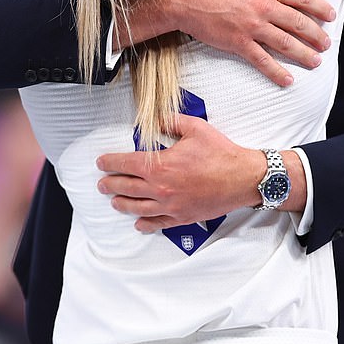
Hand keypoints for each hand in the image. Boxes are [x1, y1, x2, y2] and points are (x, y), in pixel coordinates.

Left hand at [97, 114, 264, 231]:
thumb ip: (171, 121)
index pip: (125, 164)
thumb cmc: (221, 153)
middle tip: (102, 184)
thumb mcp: (195, 128)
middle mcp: (161, 188)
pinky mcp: (181, 217)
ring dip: (121, 204)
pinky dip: (144, 224)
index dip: (109, 163)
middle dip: (110, 185)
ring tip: (114, 201)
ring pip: (137, 208)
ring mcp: (170, 205)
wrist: (242, 178)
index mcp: (161, 165)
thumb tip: (155, 119)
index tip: (101, 163)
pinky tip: (138, 223)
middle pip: (126, 188)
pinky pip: (157, 223)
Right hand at [118, 0, 334, 87]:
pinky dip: (277, 72)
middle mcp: (264, 8)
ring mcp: (253, 27)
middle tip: (326, 43)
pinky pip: (263, 61)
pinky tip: (288, 79)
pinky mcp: (239, 44)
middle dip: (317, 34)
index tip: (330, 15)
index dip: (319, 7)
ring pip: (286, 44)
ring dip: (304, 54)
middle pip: (299, 23)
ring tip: (316, 61)